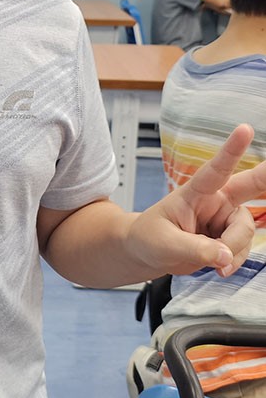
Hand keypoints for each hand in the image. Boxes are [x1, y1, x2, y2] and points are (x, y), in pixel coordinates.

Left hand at [128, 124, 265, 278]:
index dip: (232, 150)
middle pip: (249, 185)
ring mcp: (225, 219)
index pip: (215, 169)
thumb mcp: (164, 244)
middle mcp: (215, 201)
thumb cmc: (149, 238)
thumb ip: (194, 249)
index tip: (245, 129)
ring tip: (214, 264)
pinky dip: (234, 261)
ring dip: (234, 249)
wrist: (147, 253)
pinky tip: (220, 268)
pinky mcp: (229, 237)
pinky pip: (243, 249)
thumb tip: (224, 256)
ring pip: (246, 230)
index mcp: (195, 192)